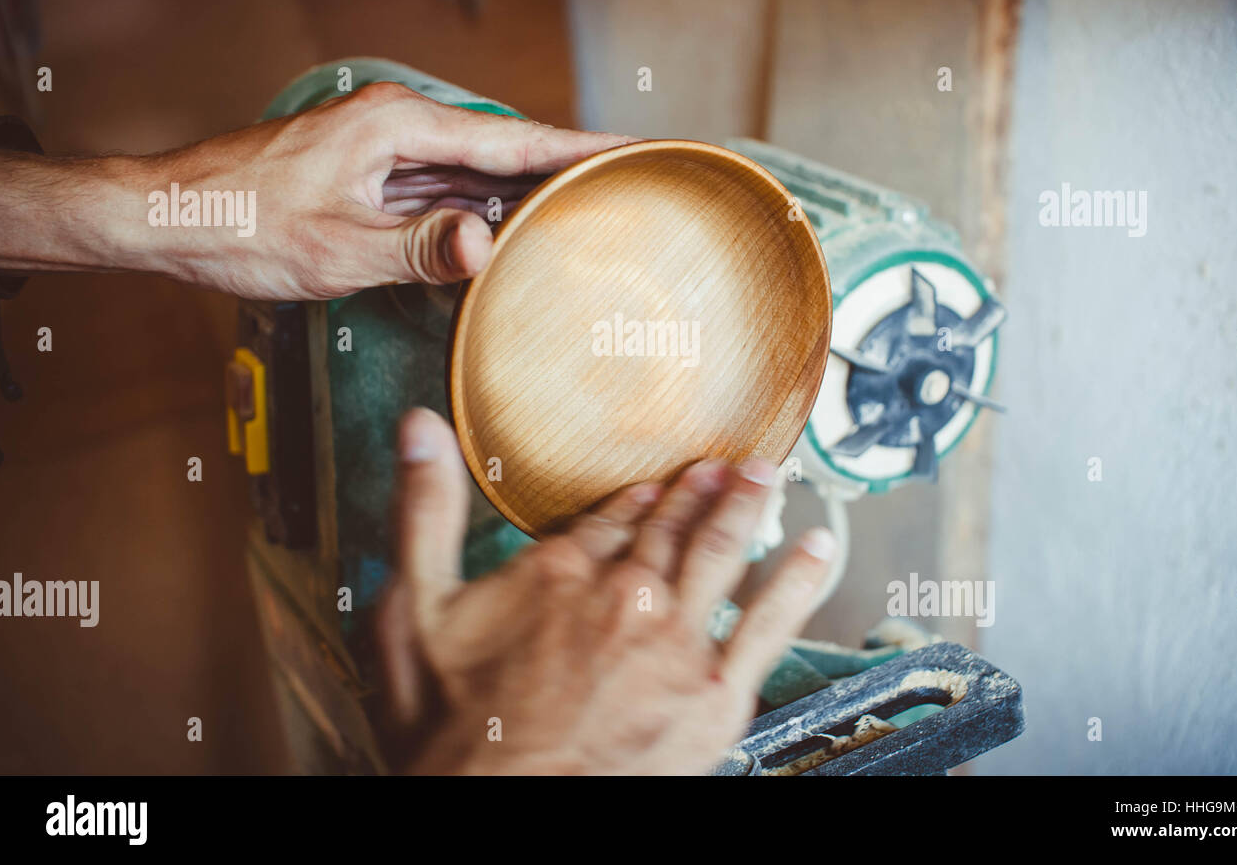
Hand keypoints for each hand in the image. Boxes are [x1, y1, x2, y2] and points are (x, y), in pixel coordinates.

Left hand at [0, 82, 632, 299]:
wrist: (171, 217)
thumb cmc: (244, 224)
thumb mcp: (340, 248)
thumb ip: (420, 247)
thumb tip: (487, 247)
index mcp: (397, 126)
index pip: (512, 139)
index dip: (578, 147)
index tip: (632, 149)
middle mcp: (395, 125)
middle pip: (501, 150)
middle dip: (562, 169)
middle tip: (623, 186)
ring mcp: (382, 147)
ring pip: (471, 172)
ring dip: (520, 194)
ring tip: (581, 211)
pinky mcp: (368, 173)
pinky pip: (439, 189)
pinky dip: (474, 210)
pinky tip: (505, 232)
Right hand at [375, 407, 836, 774]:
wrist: (505, 807)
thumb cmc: (454, 727)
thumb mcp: (417, 609)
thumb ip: (425, 513)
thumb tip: (420, 428)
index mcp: (559, 570)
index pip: (608, 521)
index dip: (636, 501)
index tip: (656, 483)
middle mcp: (625, 591)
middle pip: (671, 530)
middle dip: (700, 493)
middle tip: (725, 465)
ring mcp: (675, 637)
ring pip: (721, 555)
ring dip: (747, 508)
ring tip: (766, 477)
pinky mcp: (713, 689)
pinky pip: (769, 620)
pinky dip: (798, 578)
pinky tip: (819, 549)